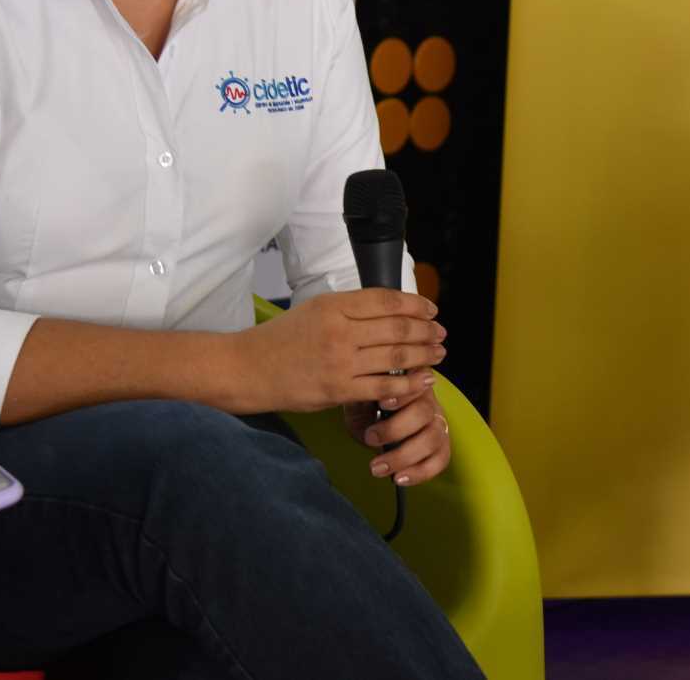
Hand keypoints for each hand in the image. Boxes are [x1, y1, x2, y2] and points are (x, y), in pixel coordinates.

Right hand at [237, 289, 445, 413]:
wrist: (248, 369)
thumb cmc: (281, 339)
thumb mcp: (314, 309)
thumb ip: (350, 309)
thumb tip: (390, 311)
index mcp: (333, 306)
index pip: (386, 300)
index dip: (415, 304)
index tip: (430, 309)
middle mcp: (339, 331)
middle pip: (397, 328)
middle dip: (426, 331)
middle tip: (441, 333)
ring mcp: (340, 362)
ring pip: (395, 357)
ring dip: (424, 355)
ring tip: (438, 354)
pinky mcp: (338, 390)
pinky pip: (383, 388)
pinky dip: (408, 385)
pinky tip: (423, 381)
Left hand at [341, 388, 452, 486]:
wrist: (371, 424)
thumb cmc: (368, 407)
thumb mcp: (362, 396)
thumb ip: (364, 393)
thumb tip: (358, 393)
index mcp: (412, 383)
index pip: (416, 383)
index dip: (402, 395)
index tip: (382, 403)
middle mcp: (430, 402)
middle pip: (423, 412)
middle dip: (395, 429)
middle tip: (370, 438)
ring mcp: (439, 425)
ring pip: (432, 439)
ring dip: (403, 456)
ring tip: (377, 467)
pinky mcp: (441, 447)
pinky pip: (440, 461)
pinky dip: (419, 472)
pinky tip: (398, 478)